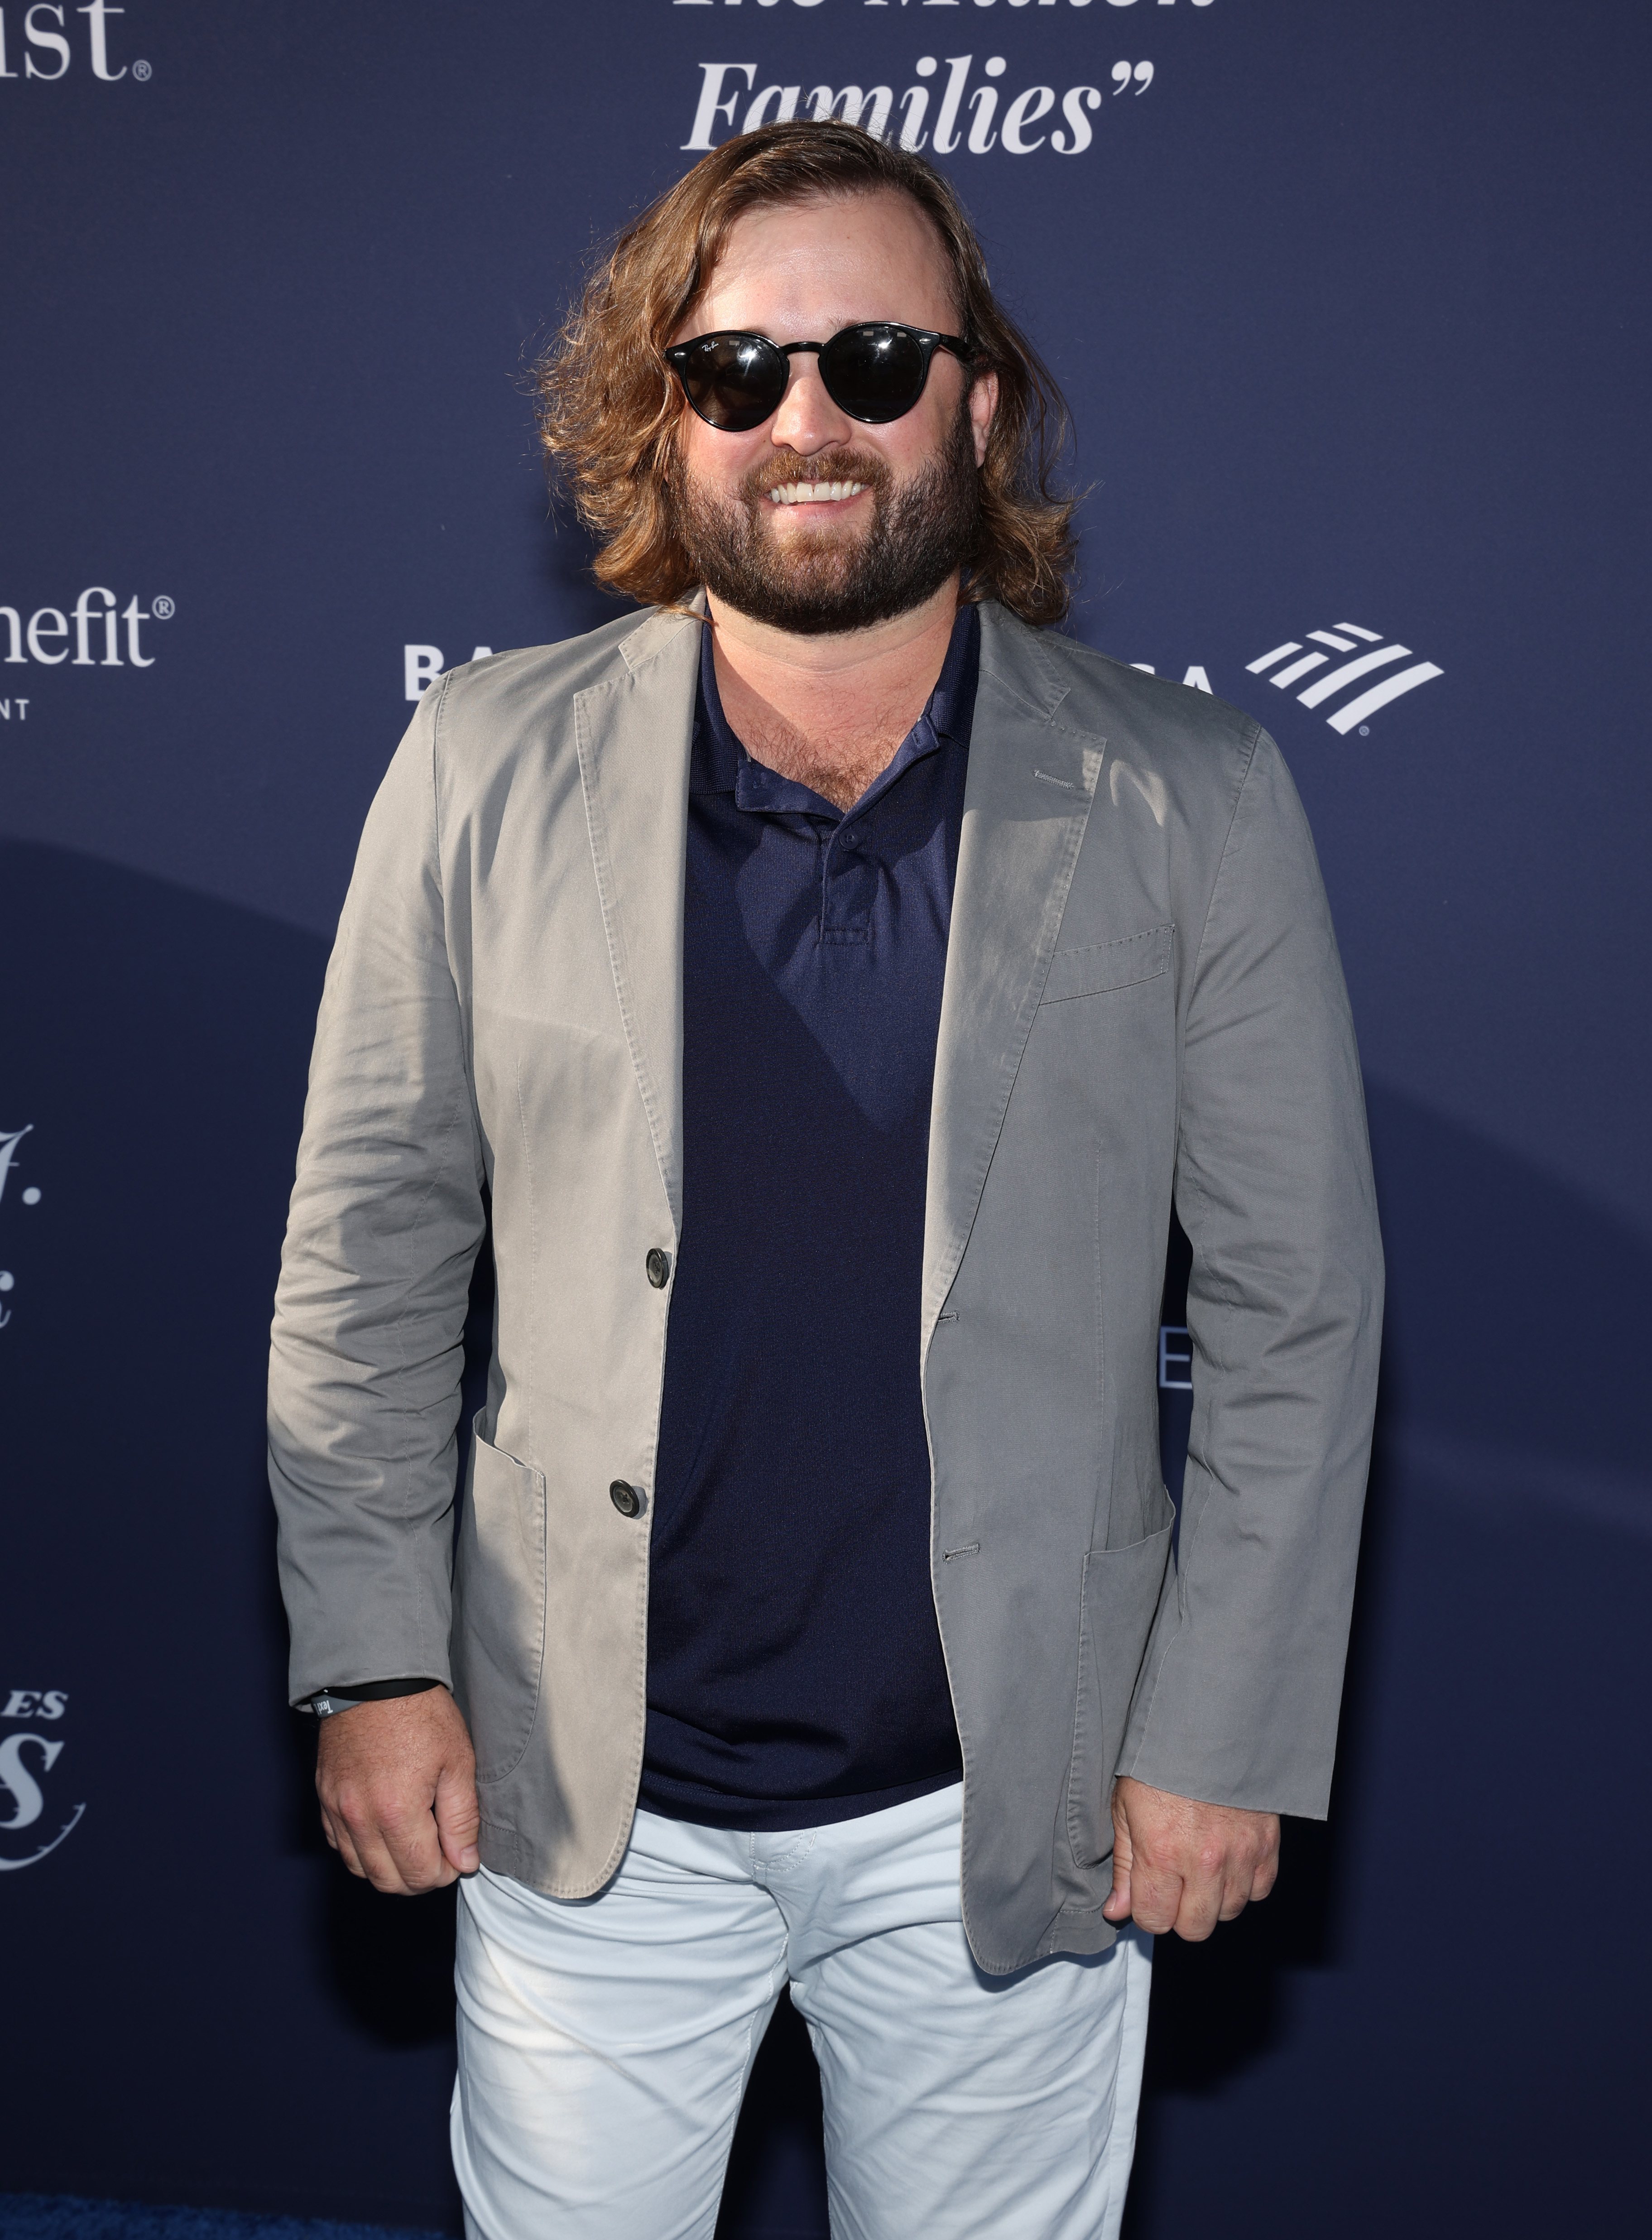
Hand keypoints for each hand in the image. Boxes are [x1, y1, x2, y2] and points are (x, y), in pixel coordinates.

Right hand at [315, 1686, 480, 1894]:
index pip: (421, 1875)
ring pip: (360, 1869)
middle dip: (419, 1878)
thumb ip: (462, 1819)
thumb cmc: (421, 1713)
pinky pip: (338, 1844)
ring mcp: (336, 1808)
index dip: (447, 1872)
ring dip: (389, 1867)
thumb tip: (464, 1862)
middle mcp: (359, 1817)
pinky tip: (383, 1829)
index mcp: (397, 1811)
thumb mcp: (458, 1761)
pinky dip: (361, 1849)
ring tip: (414, 1842)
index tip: (458, 1855)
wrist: (376, 1677)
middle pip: (388, 1881)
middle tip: (439, 1854)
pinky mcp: (324, 1797)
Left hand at [1101, 1775, 1278, 1940]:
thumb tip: (1118, 1911)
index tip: (1148, 1893)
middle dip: (1180, 1913)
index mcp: (1161, 1852)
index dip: (1147, 1911)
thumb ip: (1124, 1867)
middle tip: (1175, 1883)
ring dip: (1213, 1899)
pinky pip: (1259, 1890)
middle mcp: (1203, 1860)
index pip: (1155, 1920)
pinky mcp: (1268, 1845)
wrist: (1208, 1727)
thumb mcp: (1125, 1809)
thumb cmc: (1160, 1763)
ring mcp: (1240, 1855)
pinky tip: (1228, 1860)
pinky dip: (1244, 1883)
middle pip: (1195, 1928)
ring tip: (1201, 1865)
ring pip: (1229, 1912)